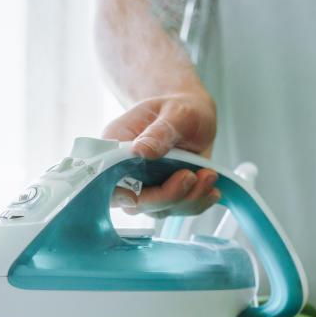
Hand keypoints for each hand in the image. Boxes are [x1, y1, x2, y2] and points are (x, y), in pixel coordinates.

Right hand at [102, 91, 219, 216]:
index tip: (136, 196)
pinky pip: (177, 209)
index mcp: (115, 145)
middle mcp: (126, 171)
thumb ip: (160, 131)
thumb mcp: (175, 112)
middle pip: (135, 202)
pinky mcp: (164, 194)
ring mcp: (145, 186)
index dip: (117, 193)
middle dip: (166, 196)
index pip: (104, 178)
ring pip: (159, 209)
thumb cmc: (179, 107)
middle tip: (191, 176)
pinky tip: (211, 190)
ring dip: (187, 200)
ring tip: (209, 176)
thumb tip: (141, 150)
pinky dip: (197, 203)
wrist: (193, 114)